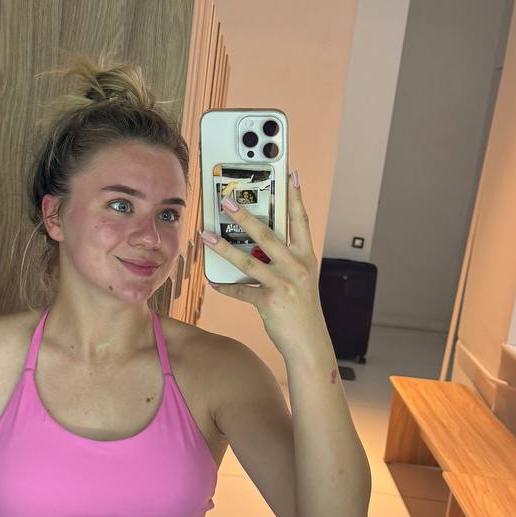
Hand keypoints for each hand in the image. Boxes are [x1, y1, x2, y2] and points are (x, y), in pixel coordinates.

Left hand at [201, 171, 327, 357]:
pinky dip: (225, 286)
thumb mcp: (300, 278)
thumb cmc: (302, 307)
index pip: (300, 220)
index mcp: (305, 256)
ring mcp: (283, 284)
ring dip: (223, 247)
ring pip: (248, 260)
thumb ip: (283, 258)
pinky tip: (213, 281)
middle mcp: (296, 267)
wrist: (309, 342)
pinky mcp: (269, 302)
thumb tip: (255, 243)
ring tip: (205, 235)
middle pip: (267, 235)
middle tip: (227, 201)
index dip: (295, 197)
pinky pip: (241, 290)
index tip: (290, 174)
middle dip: (245, 216)